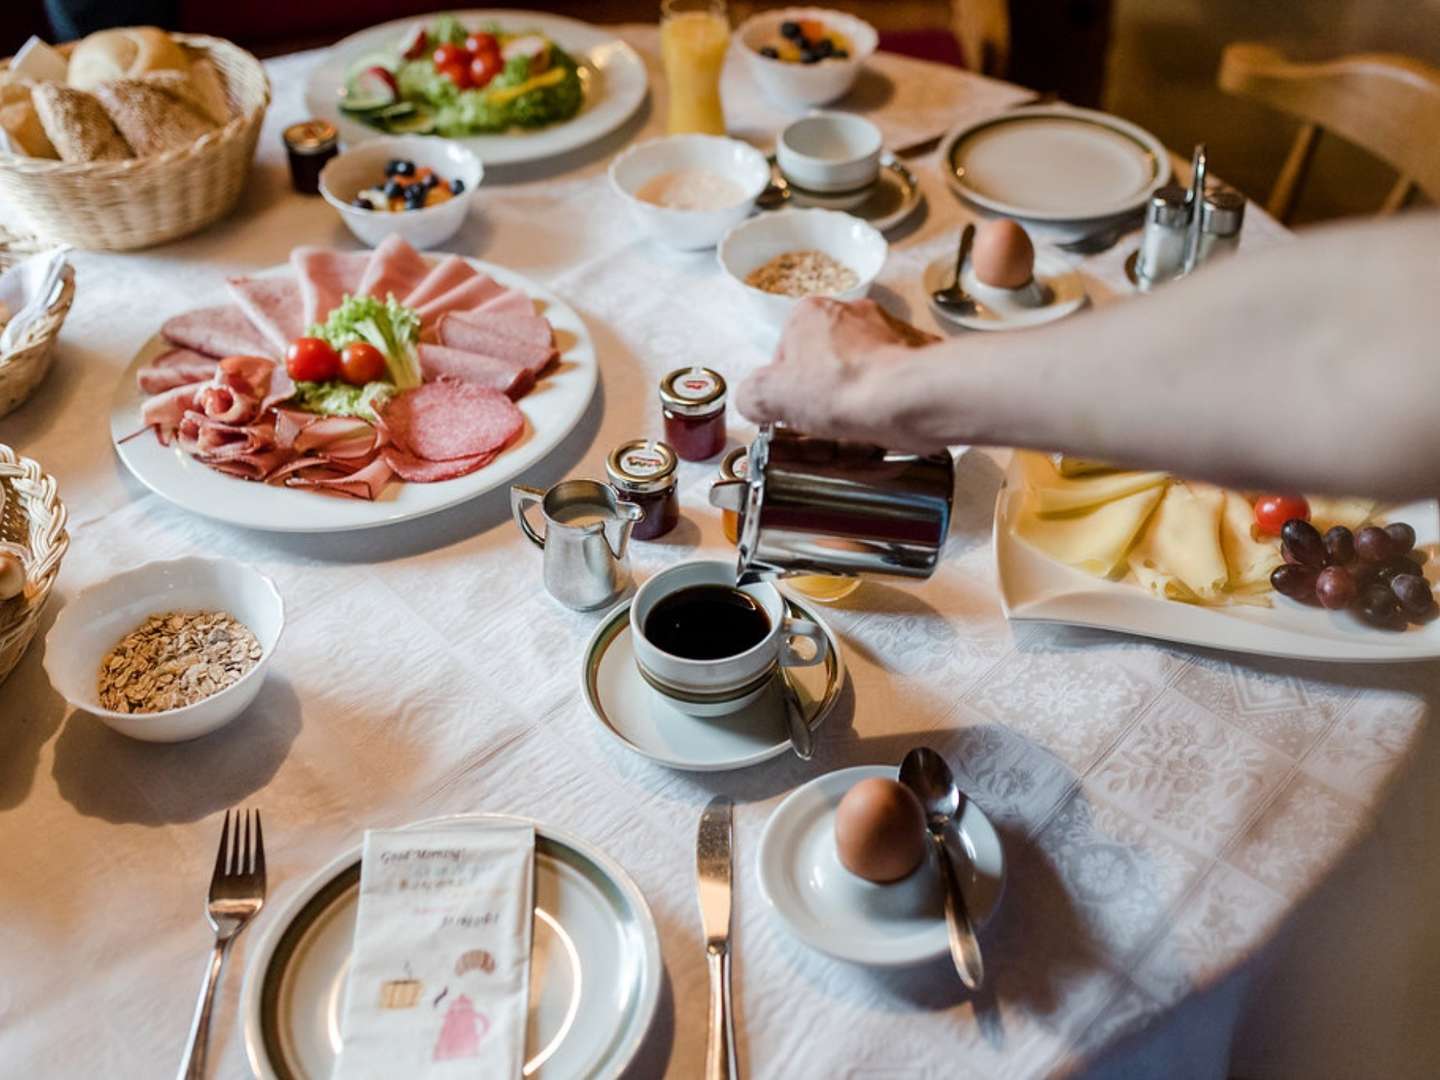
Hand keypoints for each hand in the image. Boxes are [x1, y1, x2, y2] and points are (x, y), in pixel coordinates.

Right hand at [737, 297, 942, 449]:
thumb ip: (751, 396)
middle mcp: (851, 314)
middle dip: (821, 397)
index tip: (789, 416)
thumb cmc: (841, 386)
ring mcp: (888, 333)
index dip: (785, 391)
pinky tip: (880, 427)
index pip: (785, 354)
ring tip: (852, 434)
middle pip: (824, 363)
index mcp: (810, 313)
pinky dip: (884, 406)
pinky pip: (891, 385)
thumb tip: (753, 402)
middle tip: (820, 428)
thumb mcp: (769, 396)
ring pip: (860, 374)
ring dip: (853, 402)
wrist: (908, 396)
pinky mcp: (916, 357)